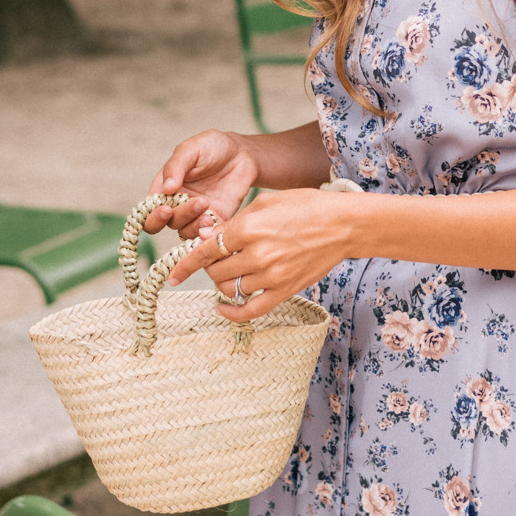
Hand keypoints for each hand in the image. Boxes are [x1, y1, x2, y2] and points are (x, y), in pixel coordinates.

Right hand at [143, 130, 259, 239]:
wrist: (242, 154)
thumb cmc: (213, 147)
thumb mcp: (191, 149)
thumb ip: (175, 166)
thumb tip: (165, 189)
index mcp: (165, 187)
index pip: (149, 210)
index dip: (153, 215)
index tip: (166, 208)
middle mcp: (177, 203)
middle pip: (166, 223)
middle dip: (178, 217)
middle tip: (195, 202)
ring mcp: (195, 214)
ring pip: (185, 231)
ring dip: (194, 223)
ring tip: (208, 205)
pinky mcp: (214, 220)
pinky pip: (206, 235)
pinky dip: (207, 233)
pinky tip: (212, 221)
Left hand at [168, 187, 363, 322]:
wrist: (343, 224)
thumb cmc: (306, 206)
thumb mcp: (266, 202)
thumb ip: (234, 222)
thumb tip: (207, 239)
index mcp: (249, 227)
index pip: (206, 250)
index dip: (185, 264)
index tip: (172, 275)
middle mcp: (257, 254)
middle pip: (215, 271)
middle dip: (210, 267)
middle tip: (217, 259)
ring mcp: (271, 275)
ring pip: (229, 289)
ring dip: (222, 283)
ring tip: (230, 271)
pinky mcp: (285, 290)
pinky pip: (251, 310)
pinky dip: (232, 313)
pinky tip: (222, 308)